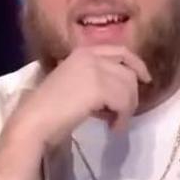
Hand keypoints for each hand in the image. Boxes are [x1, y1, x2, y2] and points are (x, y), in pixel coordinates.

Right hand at [21, 45, 152, 147]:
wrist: (34, 121)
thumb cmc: (50, 109)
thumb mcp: (74, 85)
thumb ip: (95, 80)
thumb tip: (119, 92)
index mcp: (83, 52)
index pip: (121, 51)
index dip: (137, 64)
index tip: (145, 79)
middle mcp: (90, 55)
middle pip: (129, 72)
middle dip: (131, 95)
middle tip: (121, 115)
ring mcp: (94, 69)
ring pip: (129, 88)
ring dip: (127, 109)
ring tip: (115, 124)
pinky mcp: (98, 86)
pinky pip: (124, 102)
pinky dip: (123, 118)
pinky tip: (113, 128)